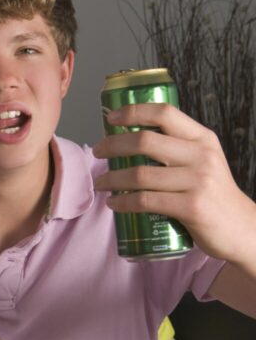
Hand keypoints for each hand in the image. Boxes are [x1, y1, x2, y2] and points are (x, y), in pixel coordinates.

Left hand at [93, 103, 255, 261]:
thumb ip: (176, 149)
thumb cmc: (212, 194)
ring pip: (140, 174)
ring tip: (100, 183)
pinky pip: (146, 201)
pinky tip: (113, 203)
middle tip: (98, 152)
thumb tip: (129, 141)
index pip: (164, 113)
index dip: (133, 112)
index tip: (111, 118)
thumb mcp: (202, 162)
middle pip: (145, 141)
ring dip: (111, 178)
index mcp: (202, 138)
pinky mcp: (191, 207)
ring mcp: (198, 181)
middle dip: (113, 145)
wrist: (241, 228)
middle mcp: (201, 155)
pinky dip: (123, 202)